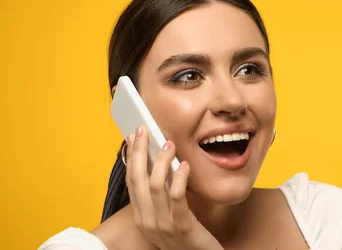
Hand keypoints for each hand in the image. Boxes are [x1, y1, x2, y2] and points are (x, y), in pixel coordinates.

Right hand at [125, 126, 222, 249]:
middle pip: (138, 180)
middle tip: (145, 130)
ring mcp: (162, 225)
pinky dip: (179, 179)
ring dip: (161, 162)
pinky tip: (184, 166)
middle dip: (139, 152)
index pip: (131, 181)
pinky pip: (177, 198)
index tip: (134, 136)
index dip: (131, 157)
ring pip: (155, 186)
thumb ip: (161, 193)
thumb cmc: (186, 235)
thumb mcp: (166, 214)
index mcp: (140, 216)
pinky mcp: (182, 227)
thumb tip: (159, 162)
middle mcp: (147, 220)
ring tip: (170, 144)